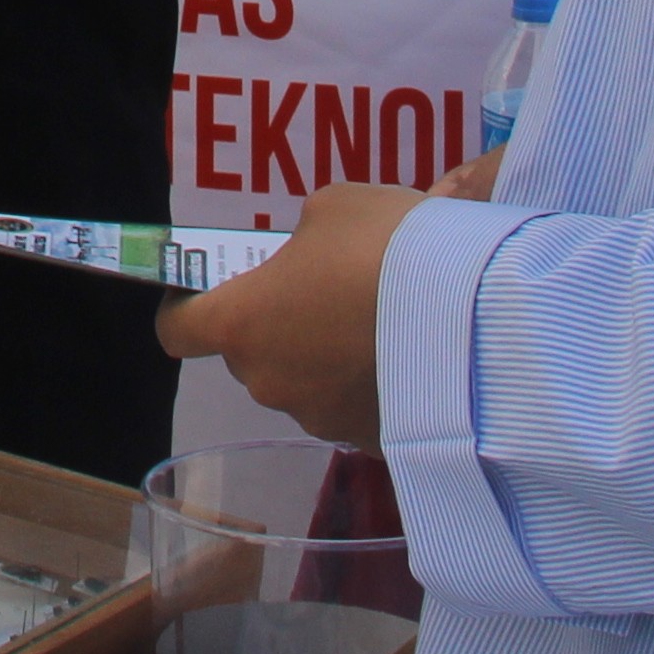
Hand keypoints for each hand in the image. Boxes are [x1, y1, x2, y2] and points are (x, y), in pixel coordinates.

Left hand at [151, 176, 424, 448]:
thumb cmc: (386, 248)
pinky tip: (410, 356)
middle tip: (326, 290)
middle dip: (277, 325)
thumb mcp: (335, 209)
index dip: (187, 308)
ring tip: (381, 322)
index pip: (178, 331)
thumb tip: (311, 256)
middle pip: (251, 354)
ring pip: (305, 383)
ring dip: (325, 358)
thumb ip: (303, 238)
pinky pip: (353, 407)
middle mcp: (268, 382)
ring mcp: (318, 419)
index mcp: (242, 322)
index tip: (208, 289)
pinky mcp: (369, 443)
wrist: (475, 317)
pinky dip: (368, 386)